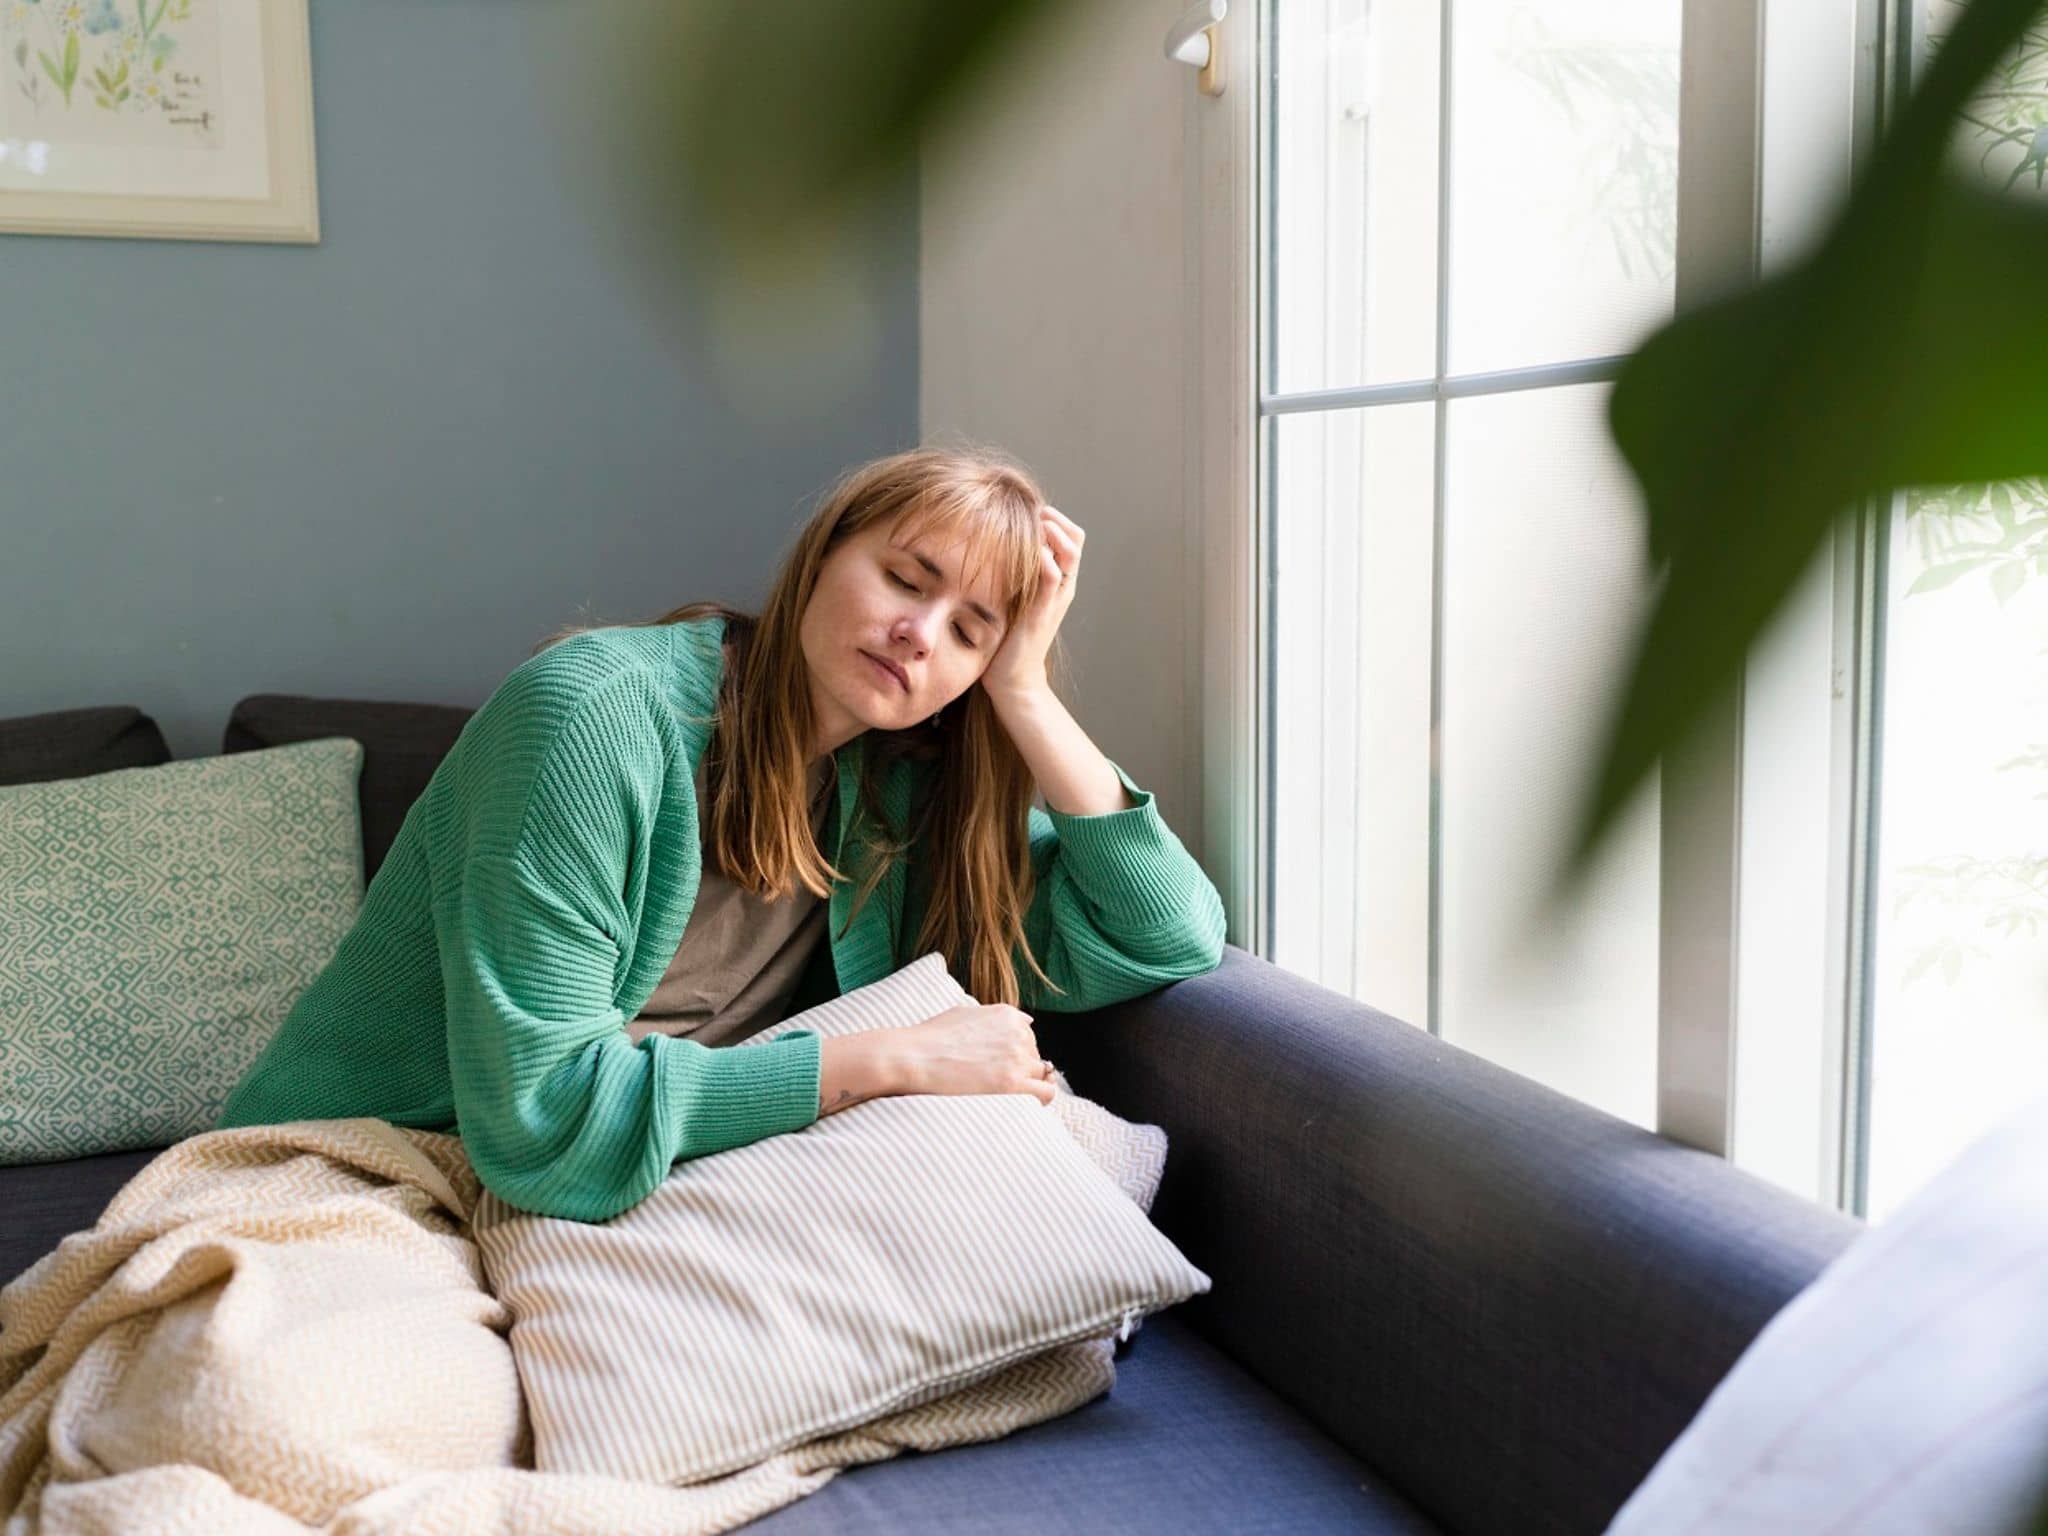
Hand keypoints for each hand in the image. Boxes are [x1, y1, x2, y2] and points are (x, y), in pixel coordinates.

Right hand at [891, 1003, 1058, 1106]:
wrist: (914, 1057)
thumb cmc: (931, 1038)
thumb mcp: (965, 1013)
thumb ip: (996, 1018)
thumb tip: (1026, 1020)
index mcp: (1008, 1015)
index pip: (1028, 1037)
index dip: (1015, 1054)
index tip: (999, 1067)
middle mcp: (1018, 1033)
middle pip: (1035, 1056)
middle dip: (1021, 1069)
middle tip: (996, 1083)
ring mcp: (1017, 1058)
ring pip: (1042, 1074)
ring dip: (1029, 1084)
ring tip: (1009, 1096)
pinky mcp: (1012, 1083)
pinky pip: (1045, 1093)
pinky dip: (1040, 1099)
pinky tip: (1026, 1105)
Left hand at [980, 504, 1083, 702]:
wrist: (1012, 679)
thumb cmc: (1007, 638)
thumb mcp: (1012, 597)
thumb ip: (1013, 574)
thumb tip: (992, 545)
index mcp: (1058, 582)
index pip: (1072, 537)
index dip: (1056, 518)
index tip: (1031, 511)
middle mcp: (1063, 587)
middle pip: (1077, 539)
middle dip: (1056, 520)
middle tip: (1032, 514)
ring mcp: (1056, 599)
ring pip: (1070, 552)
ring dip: (1052, 533)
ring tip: (1031, 528)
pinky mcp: (1042, 611)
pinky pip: (1052, 576)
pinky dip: (1043, 557)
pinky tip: (1025, 552)